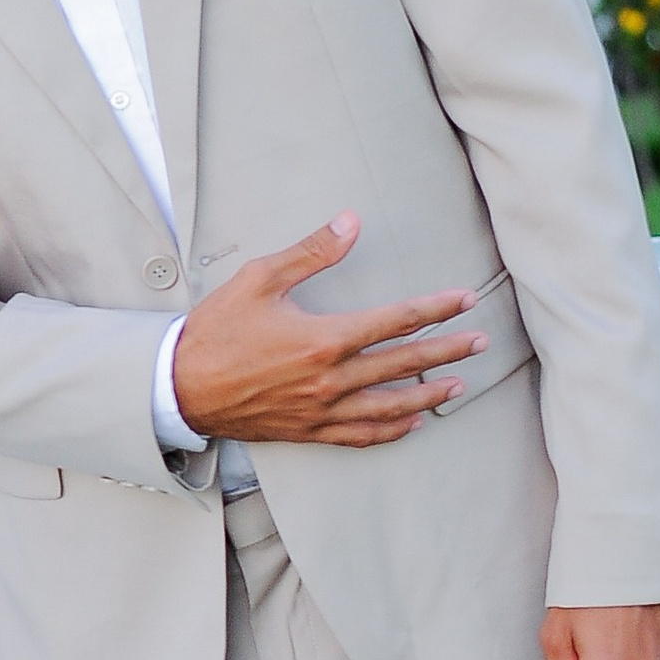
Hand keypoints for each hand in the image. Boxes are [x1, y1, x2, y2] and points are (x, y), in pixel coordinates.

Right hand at [168, 214, 483, 448]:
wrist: (180, 388)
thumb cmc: (216, 330)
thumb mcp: (259, 279)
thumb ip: (310, 252)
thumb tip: (351, 223)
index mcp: (323, 339)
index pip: (395, 320)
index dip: (435, 308)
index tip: (464, 300)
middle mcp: (330, 380)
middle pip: (403, 364)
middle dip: (447, 351)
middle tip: (480, 343)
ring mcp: (321, 410)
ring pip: (390, 406)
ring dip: (428, 394)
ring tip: (458, 386)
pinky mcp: (308, 430)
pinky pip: (361, 435)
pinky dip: (391, 430)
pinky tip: (411, 423)